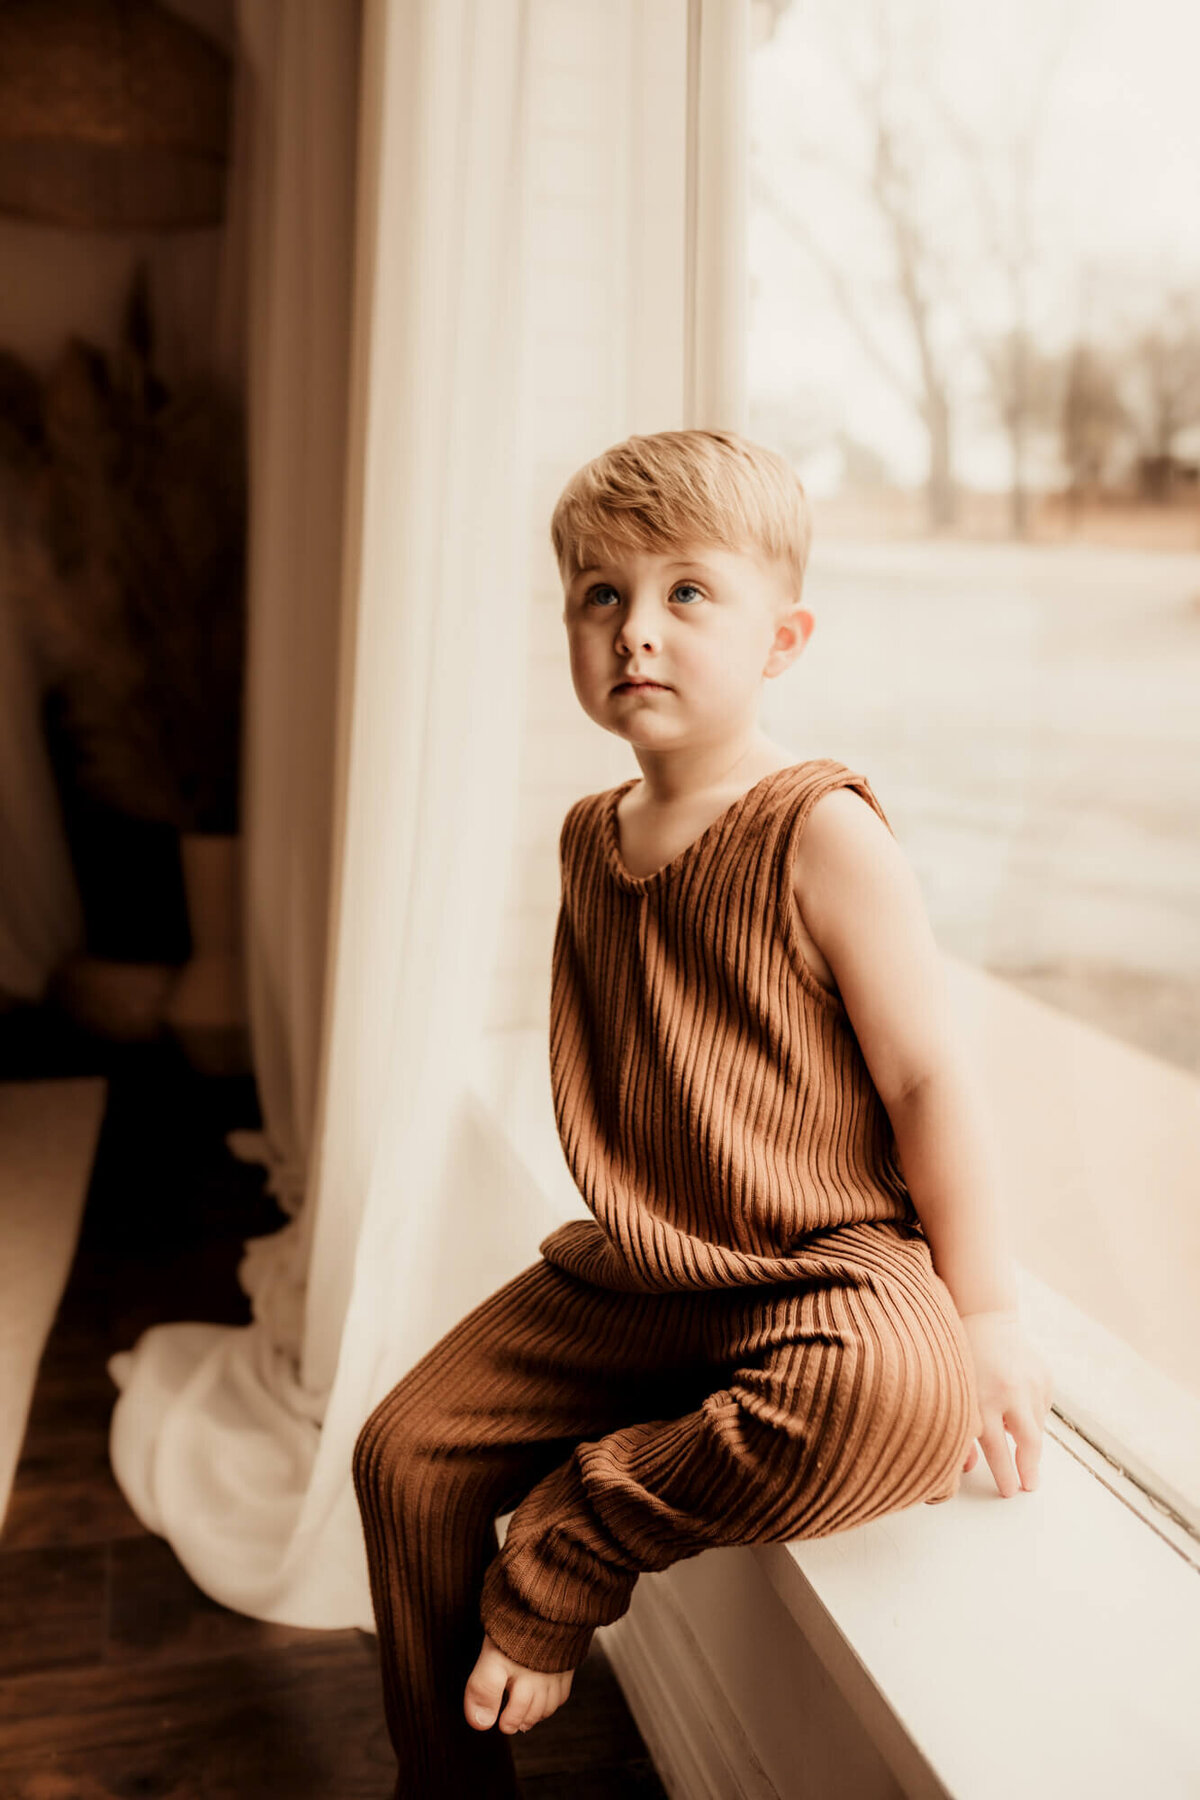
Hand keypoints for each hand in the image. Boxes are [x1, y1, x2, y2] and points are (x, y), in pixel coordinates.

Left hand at [957, 1310, 1052, 1497]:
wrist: (985, 1315)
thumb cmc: (961, 1356)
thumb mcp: (953, 1390)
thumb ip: (960, 1430)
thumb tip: (967, 1468)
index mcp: (983, 1398)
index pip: (996, 1447)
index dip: (1004, 1474)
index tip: (1009, 1492)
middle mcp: (1010, 1392)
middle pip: (1027, 1441)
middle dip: (1029, 1468)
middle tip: (1029, 1487)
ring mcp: (1031, 1382)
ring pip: (1037, 1426)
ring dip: (1030, 1441)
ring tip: (1022, 1452)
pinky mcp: (1045, 1375)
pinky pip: (1041, 1407)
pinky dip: (1032, 1414)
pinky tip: (1018, 1409)